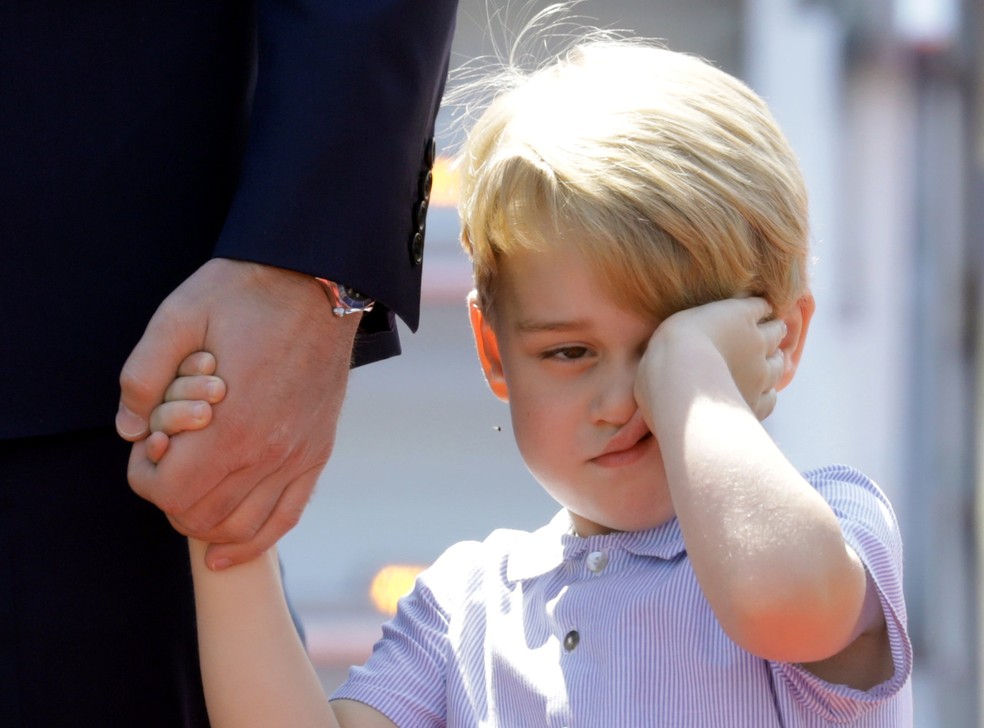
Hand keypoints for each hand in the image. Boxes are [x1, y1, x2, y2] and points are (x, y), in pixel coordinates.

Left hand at [118, 258, 360, 568]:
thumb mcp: (178, 315)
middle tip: (168, 458)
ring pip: (238, 528)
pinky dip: (251, 543)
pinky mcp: (317, 453)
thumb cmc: (246, 294)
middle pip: (199, 516)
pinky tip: (225, 553)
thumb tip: (131, 429)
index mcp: (231, 424)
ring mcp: (298, 457)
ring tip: (192, 490)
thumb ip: (142, 375)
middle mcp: (268, 453)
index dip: (143, 474)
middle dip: (169, 496)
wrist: (319, 283)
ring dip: (204, 522)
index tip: (149, 442)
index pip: (168, 491)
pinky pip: (284, 518)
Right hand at [638, 297, 786, 420]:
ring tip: (771, 362)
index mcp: (739, 315)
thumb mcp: (675, 325)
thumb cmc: (669, 349)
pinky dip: (768, 394)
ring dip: (776, 361)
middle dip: (773, 333)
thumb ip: (690, 329)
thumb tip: (684, 335)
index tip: (753, 312)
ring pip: (780, 363)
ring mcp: (760, 373)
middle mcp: (757, 341)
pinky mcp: (757, 401)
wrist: (680, 383)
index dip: (758, 309)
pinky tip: (761, 395)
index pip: (760, 306)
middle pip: (777, 332)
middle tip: (767, 334)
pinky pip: (772, 397)